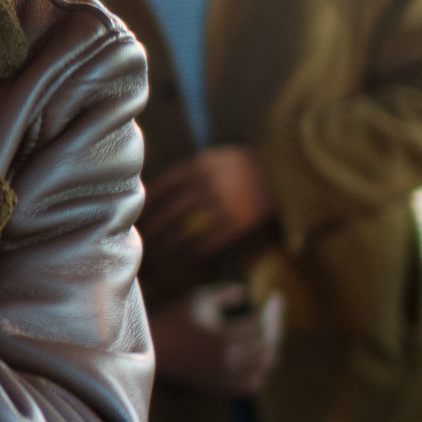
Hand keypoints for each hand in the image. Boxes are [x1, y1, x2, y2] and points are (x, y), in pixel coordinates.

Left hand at [140, 147, 272, 266]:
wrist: (283, 172)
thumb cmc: (243, 168)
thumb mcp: (214, 160)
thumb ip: (189, 173)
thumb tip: (154, 195)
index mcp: (199, 166)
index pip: (162, 188)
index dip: (147, 206)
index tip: (138, 219)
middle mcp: (208, 184)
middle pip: (169, 213)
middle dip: (153, 231)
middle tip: (143, 243)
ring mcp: (223, 204)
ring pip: (185, 231)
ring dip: (168, 247)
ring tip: (158, 257)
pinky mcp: (238, 223)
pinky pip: (208, 242)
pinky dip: (192, 254)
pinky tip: (183, 261)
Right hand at [149, 283, 281, 395]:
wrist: (150, 351)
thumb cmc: (174, 320)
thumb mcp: (199, 298)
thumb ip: (227, 292)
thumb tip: (248, 293)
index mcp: (224, 337)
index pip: (261, 325)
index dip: (272, 311)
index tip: (275, 298)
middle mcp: (229, 360)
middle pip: (267, 345)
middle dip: (274, 327)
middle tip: (274, 314)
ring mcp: (226, 376)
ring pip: (264, 365)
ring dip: (270, 348)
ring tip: (268, 334)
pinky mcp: (221, 387)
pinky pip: (252, 384)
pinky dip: (260, 372)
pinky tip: (257, 359)